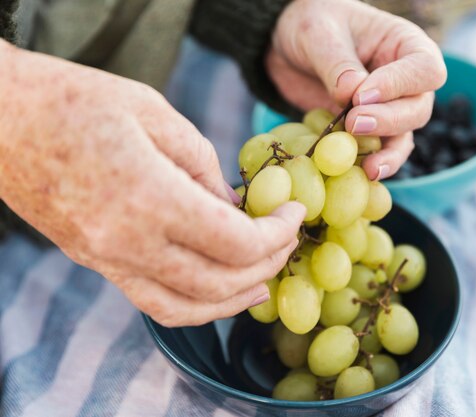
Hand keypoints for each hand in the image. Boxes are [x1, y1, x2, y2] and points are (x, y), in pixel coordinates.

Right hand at [0, 41, 304, 326]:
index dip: (277, 233)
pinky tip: (216, 290)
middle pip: (220, 281)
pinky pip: (152, 302)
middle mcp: (127, 243)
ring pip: (185, 308)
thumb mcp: (153, 111)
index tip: (295, 211)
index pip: (236, 243)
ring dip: (234, 301)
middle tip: (287, 241)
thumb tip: (233, 204)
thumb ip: (202, 163)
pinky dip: (194, 306)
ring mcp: (107, 259)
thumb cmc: (73, 101)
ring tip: (264, 283)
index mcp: (149, 199)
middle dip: (267, 264)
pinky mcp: (94, 262)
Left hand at [267, 0, 445, 179]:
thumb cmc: (312, 25)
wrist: (289, 47)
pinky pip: (379, 152)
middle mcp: (405, 80)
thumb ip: (336, 63)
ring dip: (387, 153)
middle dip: (389, 120)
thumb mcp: (318, 33)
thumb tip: (353, 95)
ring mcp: (389, 108)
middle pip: (418, 108)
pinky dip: (372, 163)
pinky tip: (360, 173)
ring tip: (368, 166)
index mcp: (405, 45)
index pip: (424, 68)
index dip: (399, 85)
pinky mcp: (368, 131)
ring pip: (403, 136)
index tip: (362, 95)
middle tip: (353, 123)